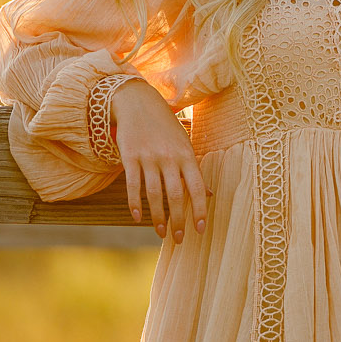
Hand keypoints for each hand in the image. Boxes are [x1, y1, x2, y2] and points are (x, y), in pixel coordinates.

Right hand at [111, 82, 207, 243]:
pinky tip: (137, 218)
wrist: (138, 102)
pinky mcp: (130, 157)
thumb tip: (210, 195)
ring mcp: (149, 157)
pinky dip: (135, 204)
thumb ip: (194, 170)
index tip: (201, 229)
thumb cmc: (166, 127)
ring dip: (157, 217)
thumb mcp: (185, 144)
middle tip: (178, 239)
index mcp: (187, 155)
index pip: (197, 188)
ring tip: (160, 233)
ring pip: (153, 194)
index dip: (200, 210)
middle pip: (176, 195)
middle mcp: (169, 157)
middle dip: (178, 220)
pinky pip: (133, 185)